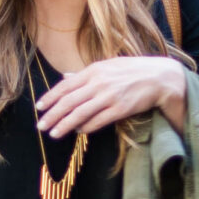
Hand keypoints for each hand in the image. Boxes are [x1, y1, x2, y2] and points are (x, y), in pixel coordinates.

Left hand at [35, 54, 186, 139]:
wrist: (159, 77)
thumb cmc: (133, 70)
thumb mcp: (108, 65)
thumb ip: (85, 73)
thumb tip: (65, 77)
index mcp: (94, 70)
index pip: (66, 86)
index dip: (51, 98)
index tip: (39, 108)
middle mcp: (99, 83)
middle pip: (69, 101)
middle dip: (53, 115)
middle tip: (41, 126)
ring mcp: (109, 97)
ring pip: (81, 113)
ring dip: (65, 125)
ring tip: (54, 134)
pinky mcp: (120, 109)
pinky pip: (98, 121)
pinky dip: (86, 127)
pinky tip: (78, 131)